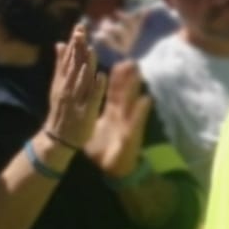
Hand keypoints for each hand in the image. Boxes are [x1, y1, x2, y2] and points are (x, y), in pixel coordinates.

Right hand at [42, 24, 105, 149]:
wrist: (58, 137)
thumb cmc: (61, 109)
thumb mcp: (58, 85)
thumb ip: (61, 64)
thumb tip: (61, 43)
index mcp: (63, 80)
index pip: (69, 58)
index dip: (74, 42)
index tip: (79, 26)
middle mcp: (68, 87)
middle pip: (74, 65)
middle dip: (78, 48)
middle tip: (82, 30)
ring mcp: (76, 99)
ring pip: (82, 80)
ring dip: (86, 65)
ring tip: (91, 49)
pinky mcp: (86, 111)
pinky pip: (92, 98)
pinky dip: (96, 87)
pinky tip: (101, 76)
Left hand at [85, 60, 153, 180]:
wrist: (112, 169)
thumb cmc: (103, 149)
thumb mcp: (93, 127)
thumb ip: (92, 112)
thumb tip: (83, 100)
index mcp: (112, 112)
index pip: (112, 90)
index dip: (114, 76)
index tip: (117, 61)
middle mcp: (121, 114)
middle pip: (124, 92)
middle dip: (127, 77)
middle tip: (131, 60)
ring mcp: (127, 124)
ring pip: (131, 102)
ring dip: (135, 88)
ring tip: (139, 73)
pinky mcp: (131, 135)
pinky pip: (136, 121)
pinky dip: (141, 110)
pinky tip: (146, 99)